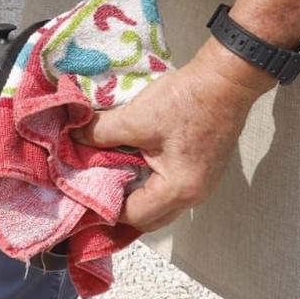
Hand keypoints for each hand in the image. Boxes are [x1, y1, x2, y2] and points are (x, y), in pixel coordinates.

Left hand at [73, 51, 268, 232]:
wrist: (226, 80)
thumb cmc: (185, 101)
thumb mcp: (136, 117)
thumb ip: (101, 132)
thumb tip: (73, 138)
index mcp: (179, 190)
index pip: (134, 216)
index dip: (106, 206)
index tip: (84, 190)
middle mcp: (195, 196)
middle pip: (150, 218)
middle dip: (121, 206)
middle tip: (96, 186)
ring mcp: (203, 184)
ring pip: (161, 204)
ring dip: (137, 194)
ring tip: (111, 174)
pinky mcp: (204, 170)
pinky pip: (171, 188)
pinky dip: (151, 183)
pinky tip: (133, 162)